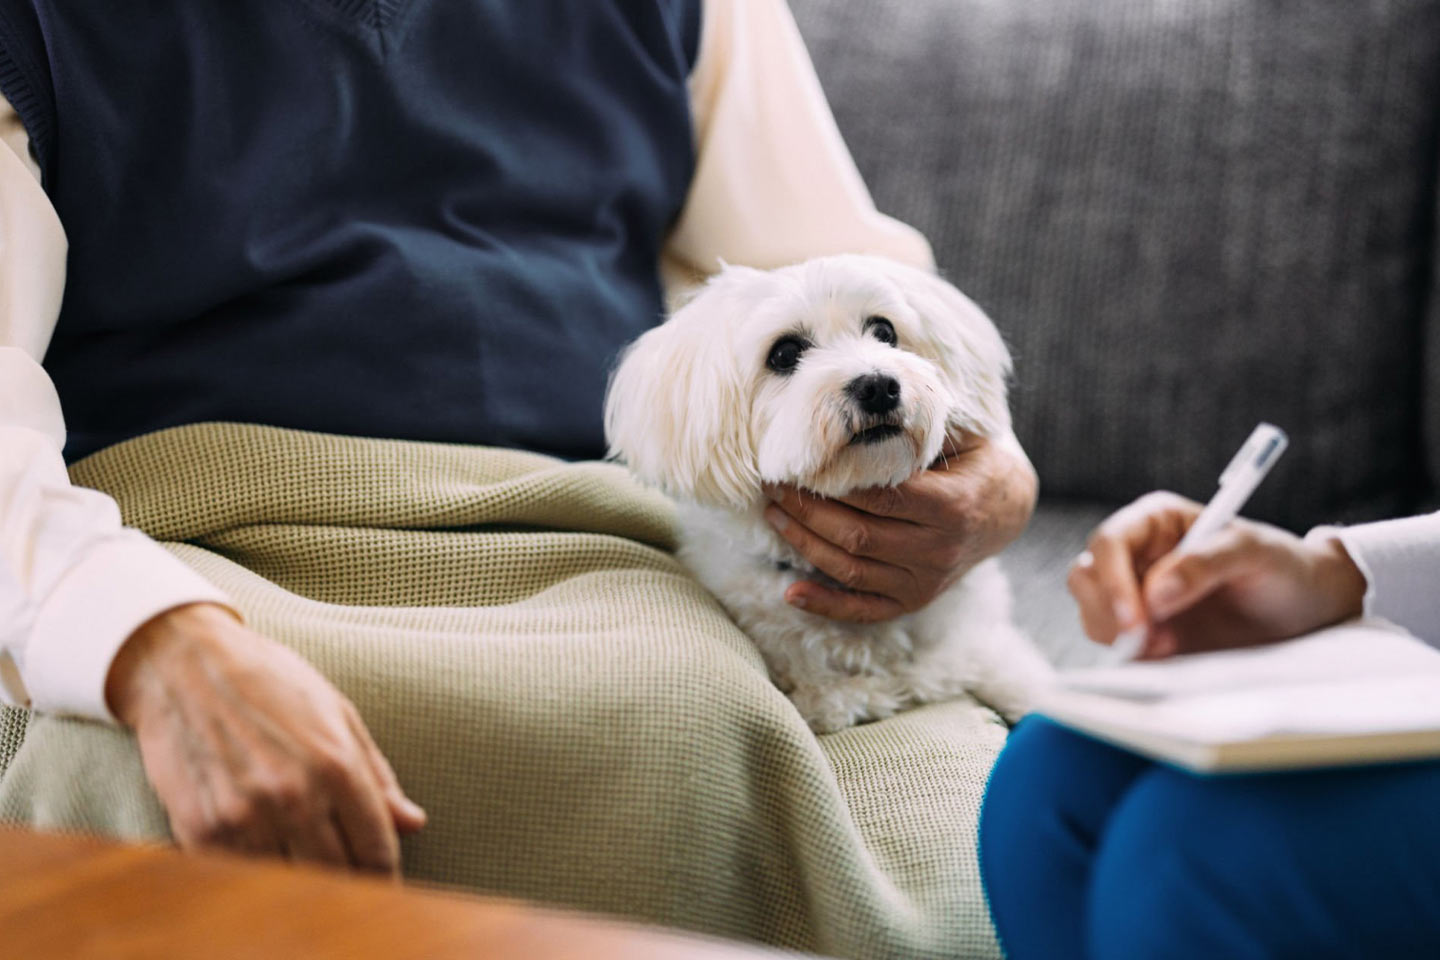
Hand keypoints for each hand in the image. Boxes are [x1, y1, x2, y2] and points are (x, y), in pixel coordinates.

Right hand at [106, 603, 425, 873]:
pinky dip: (257, 875)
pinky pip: (240, 875)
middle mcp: (293, 795)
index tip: (384, 883)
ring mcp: (244, 816)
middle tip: (351, 886)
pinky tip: (264, 861)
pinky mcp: (200, 829)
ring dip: (302, 884)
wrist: (183, 664)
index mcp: (335, 764)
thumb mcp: (337, 714)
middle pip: (337, 875)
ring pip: (288, 883)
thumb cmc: (270, 682)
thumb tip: (414, 823)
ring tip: (308, 874)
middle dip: (349, 884)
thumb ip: (376, 775)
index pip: (375, 849)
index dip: (384, 875)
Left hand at [763, 432, 1037, 621]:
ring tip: (774, 516)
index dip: (832, 484)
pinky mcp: (914, 600)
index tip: (796, 465)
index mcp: (950, 505)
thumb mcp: (960, 435)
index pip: (879, 497)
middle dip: (807, 510)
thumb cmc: (973, 462)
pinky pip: (864, 610)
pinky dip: (826, 605)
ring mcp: (925, 581)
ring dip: (805, 545)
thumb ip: (918, 427)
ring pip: (852, 569)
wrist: (1006, 510)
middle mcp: (937, 549)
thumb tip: (866, 407)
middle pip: (857, 534)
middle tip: (774, 486)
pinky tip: (791, 592)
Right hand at [1068, 491, 1367, 657]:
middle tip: (1144, 640)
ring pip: (1091, 610)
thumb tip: (1155, 593)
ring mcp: (1135, 593)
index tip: (1136, 618)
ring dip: (1116, 634)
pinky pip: (1112, 642)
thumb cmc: (1284, 568)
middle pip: (1087, 577)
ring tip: (1166, 645)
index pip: (1109, 542)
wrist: (1307, 610)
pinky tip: (1166, 653)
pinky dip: (1129, 653)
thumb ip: (1205, 564)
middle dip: (1108, 611)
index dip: (1112, 580)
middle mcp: (1136, 554)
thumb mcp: (1256, 554)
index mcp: (1156, 521)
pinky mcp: (1142, 630)